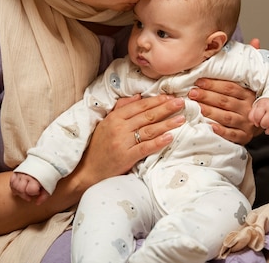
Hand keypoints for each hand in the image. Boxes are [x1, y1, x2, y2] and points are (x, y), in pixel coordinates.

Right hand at [10, 172, 49, 204]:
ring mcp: (20, 174)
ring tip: (24, 191)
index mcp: (35, 178)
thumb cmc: (46, 176)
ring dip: (18, 191)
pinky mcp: (16, 172)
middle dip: (25, 194)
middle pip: (20, 188)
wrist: (44, 163)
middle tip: (30, 193)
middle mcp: (26, 175)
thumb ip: (44, 196)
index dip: (33, 193)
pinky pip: (11, 182)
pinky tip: (19, 189)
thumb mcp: (49, 186)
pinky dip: (13, 187)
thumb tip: (37, 203)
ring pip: (14, 185)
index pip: (30, 189)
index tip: (37, 191)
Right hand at [68, 94, 184, 190]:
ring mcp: (123, 142)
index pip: (139, 106)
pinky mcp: (126, 157)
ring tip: (181, 118)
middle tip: (181, 102)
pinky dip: (158, 142)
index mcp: (114, 117)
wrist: (87, 171)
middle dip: (166, 108)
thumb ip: (122, 108)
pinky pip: (145, 147)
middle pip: (147, 116)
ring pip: (149, 130)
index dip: (156, 101)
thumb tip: (138, 96)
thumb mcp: (106, 123)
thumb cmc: (98, 146)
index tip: (170, 97)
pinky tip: (170, 137)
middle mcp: (119, 128)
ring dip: (167, 123)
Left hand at [189, 79, 260, 144]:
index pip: (229, 88)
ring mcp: (246, 124)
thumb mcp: (239, 95)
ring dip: (211, 112)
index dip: (213, 84)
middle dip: (207, 96)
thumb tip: (203, 80)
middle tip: (193, 93)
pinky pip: (231, 134)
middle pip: (226, 101)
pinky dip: (220, 130)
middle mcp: (247, 109)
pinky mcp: (243, 137)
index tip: (198, 82)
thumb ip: (225, 88)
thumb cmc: (241, 107)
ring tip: (198, 107)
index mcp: (247, 95)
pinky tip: (210, 126)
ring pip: (227, 117)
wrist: (260, 124)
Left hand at [249, 98, 268, 135]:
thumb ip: (252, 114)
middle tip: (264, 124)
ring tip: (268, 127)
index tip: (258, 121)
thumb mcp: (257, 106)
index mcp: (264, 105)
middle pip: (265, 123)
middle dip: (263, 126)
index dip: (256, 121)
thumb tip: (254, 122)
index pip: (258, 116)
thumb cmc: (267, 105)